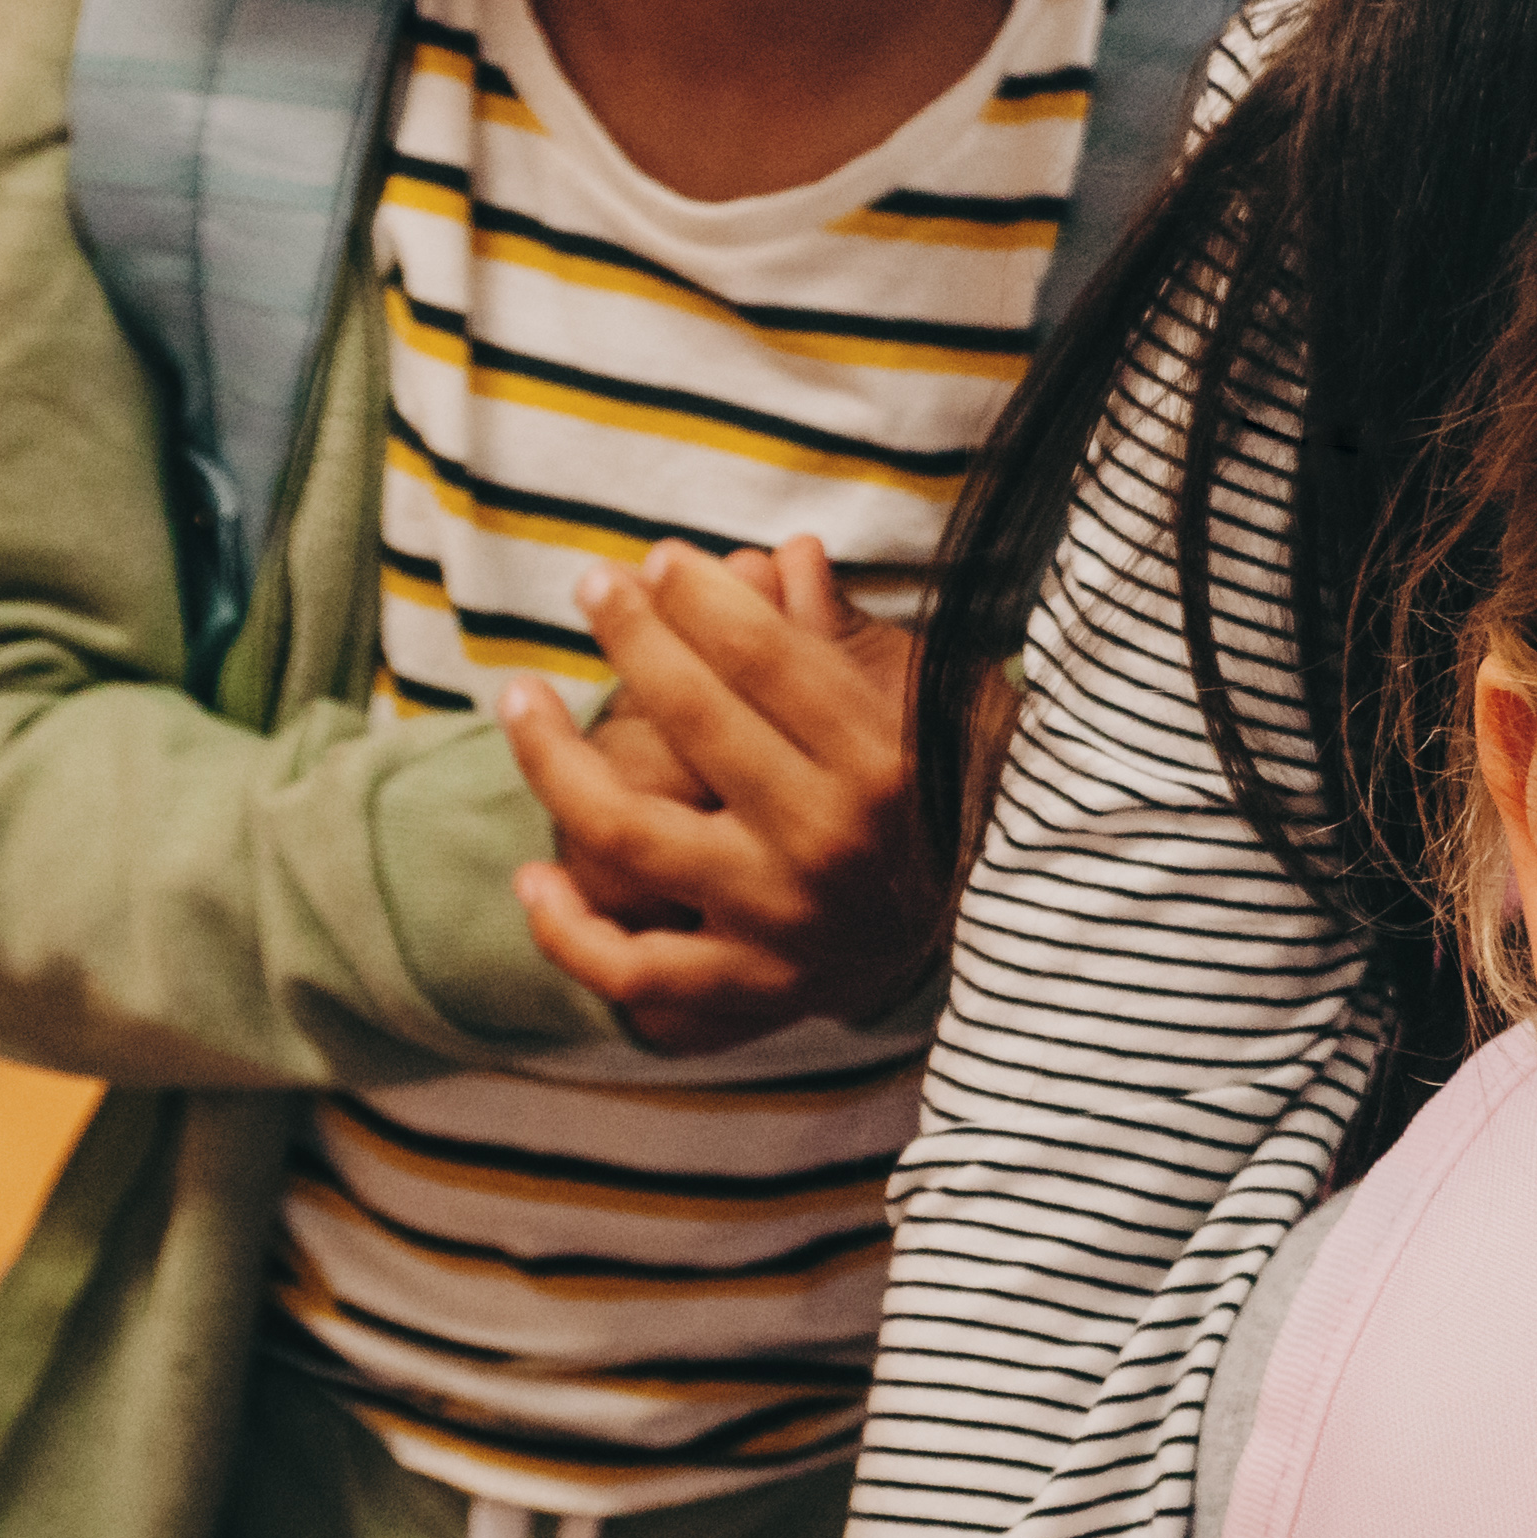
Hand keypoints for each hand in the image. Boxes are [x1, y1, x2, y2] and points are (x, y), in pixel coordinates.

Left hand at [500, 537, 941, 1051]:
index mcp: (884, 762)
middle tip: (595, 584)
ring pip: (627, 831)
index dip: (700, 595)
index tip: (662, 560)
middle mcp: (827, 840)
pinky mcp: (751, 985)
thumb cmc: (959, 795)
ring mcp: (780, 918)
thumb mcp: (930, 707)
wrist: (1018, 935)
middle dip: (633, 633)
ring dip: (553, 757)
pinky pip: (631, 969)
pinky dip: (566, 931)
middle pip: (693, 717)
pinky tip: (533, 873)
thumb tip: (787, 552)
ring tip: (519, 696)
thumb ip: (849, 638)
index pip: (764, 655)